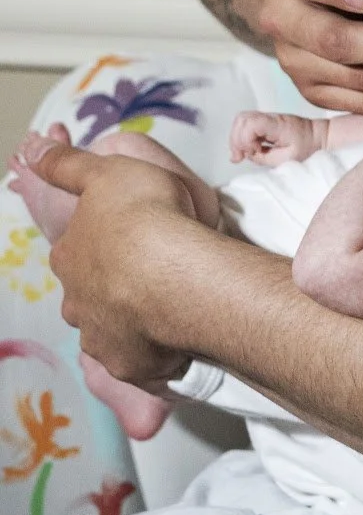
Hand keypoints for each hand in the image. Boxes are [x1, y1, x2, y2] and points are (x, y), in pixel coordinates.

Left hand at [22, 141, 202, 392]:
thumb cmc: (145, 215)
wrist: (177, 272)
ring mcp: (101, 336)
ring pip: (109, 329)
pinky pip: (139, 358)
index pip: (74, 252)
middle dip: (110, 287)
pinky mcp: (130, 364)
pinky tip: (174, 335)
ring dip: (129, 319)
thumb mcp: (104, 171)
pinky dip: (152, 350)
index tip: (125, 236)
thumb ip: (67, 165)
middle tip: (147, 271)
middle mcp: (78, 301)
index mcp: (70, 257)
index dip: (98, 243)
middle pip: (88, 295)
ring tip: (164, 303)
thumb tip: (32, 151)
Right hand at [230, 110, 322, 166]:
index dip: (245, 139)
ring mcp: (267, 118)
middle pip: (241, 119)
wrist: (319, 137)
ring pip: (241, 120)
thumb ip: (265, 158)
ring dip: (237, 137)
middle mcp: (270, 118)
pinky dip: (242, 136)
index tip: (254, 152)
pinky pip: (246, 124)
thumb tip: (248, 154)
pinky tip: (247, 149)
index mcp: (277, 124)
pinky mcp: (265, 122)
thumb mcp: (288, 158)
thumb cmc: (308, 148)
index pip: (251, 123)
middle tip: (241, 157)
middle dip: (236, 139)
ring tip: (243, 154)